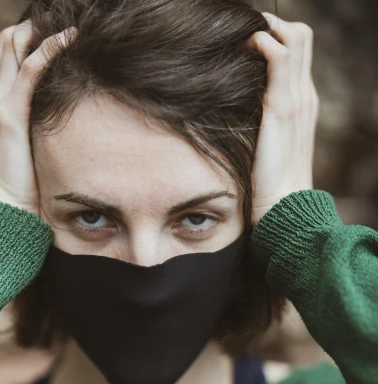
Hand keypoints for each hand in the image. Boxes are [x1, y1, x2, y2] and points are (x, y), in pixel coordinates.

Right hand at [0, 21, 77, 214]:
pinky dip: (49, 49)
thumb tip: (55, 129)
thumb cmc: (15, 193)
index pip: (6, 58)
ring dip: (43, 31)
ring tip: (71, 26)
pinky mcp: (8, 114)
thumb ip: (31, 133)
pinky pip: (29, 69)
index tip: (57, 33)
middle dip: (35, 27)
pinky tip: (68, 40)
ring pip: (15, 47)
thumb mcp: (22, 155)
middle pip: (8, 43)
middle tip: (65, 21)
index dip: (29, 40)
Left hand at [247, 13, 319, 225]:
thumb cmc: (267, 181)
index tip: (247, 38)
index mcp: (302, 102)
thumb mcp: (264, 143)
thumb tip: (233, 104)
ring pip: (295, 37)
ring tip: (242, 36)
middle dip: (272, 23)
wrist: (282, 206)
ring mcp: (296, 99)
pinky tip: (246, 46)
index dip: (276, 34)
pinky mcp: (282, 108)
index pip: (299, 49)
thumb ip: (258, 120)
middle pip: (301, 35)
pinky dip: (264, 41)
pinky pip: (280, 57)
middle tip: (243, 32)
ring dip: (267, 27)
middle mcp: (303, 95)